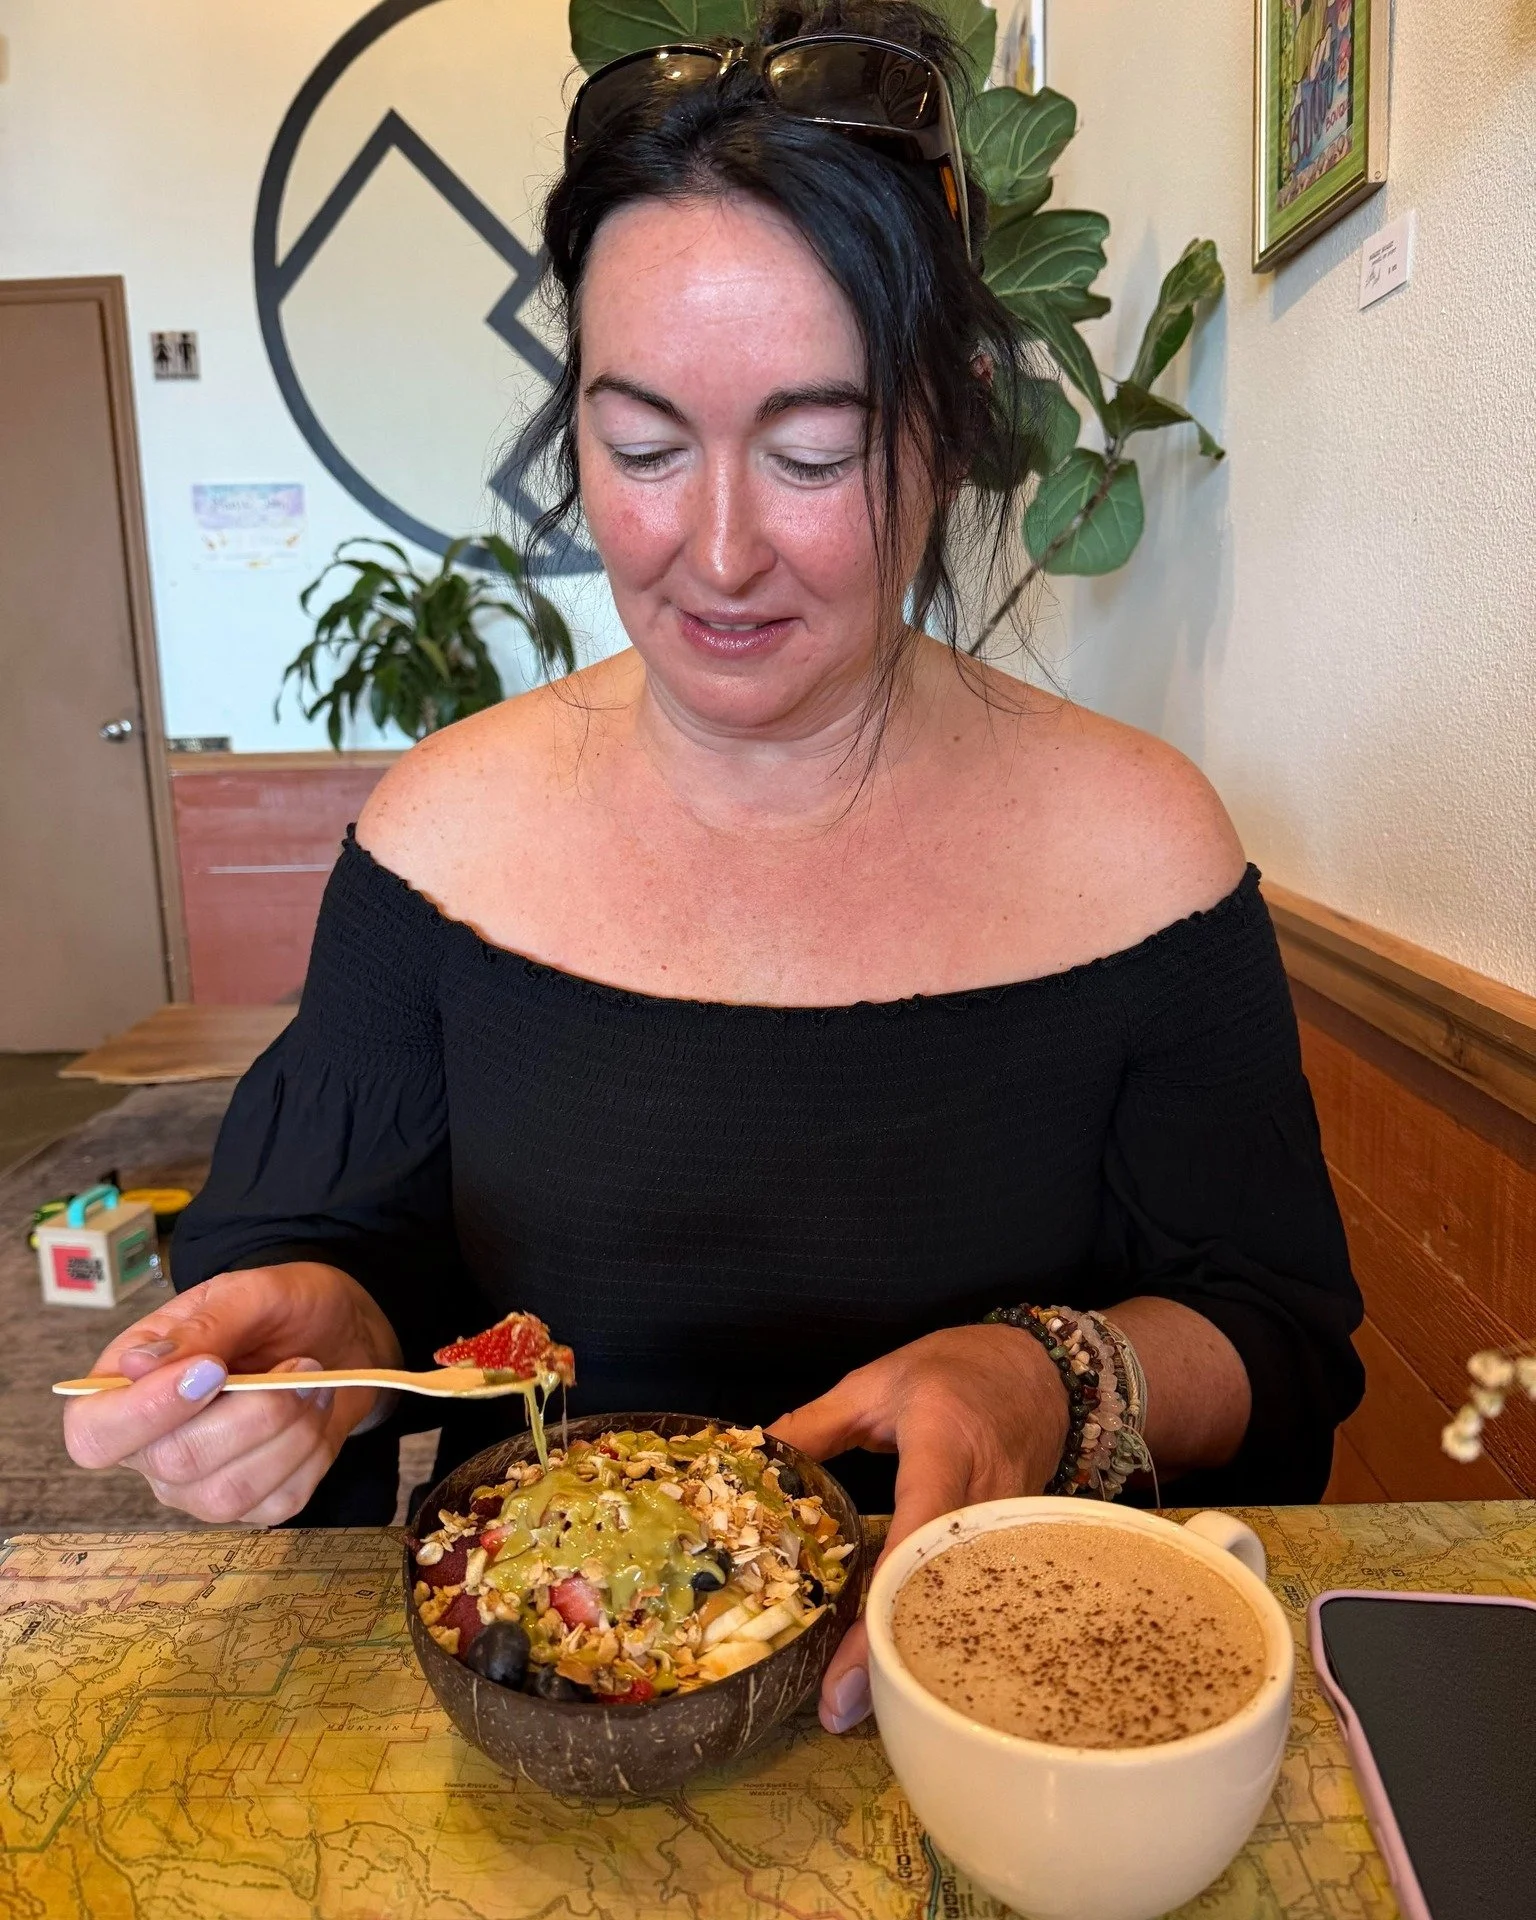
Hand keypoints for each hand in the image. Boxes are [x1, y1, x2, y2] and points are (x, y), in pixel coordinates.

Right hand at [62, 1264, 402, 1525]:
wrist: (340, 1334)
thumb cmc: (281, 1310)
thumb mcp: (247, 1293)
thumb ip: (199, 1326)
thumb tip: (134, 1366)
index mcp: (126, 1386)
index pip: (94, 1432)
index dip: (144, 1413)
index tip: (212, 1371)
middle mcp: (150, 1447)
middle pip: (175, 1462)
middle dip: (253, 1413)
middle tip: (299, 1364)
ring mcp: (198, 1485)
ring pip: (227, 1494)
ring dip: (289, 1432)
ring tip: (311, 1381)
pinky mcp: (251, 1504)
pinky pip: (277, 1502)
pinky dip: (311, 1453)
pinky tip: (315, 1412)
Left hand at [768, 1323, 1067, 1734]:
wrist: (1046, 1368)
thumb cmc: (958, 1368)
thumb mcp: (876, 1382)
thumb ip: (814, 1424)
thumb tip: (755, 1456)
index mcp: (945, 1449)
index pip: (914, 1542)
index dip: (879, 1612)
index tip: (842, 1678)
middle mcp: (987, 1500)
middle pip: (944, 1595)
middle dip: (894, 1656)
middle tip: (840, 1710)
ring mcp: (1013, 1529)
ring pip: (969, 1608)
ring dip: (922, 1652)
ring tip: (869, 1702)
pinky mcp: (1021, 1546)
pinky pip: (983, 1597)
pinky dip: (946, 1629)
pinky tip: (913, 1656)